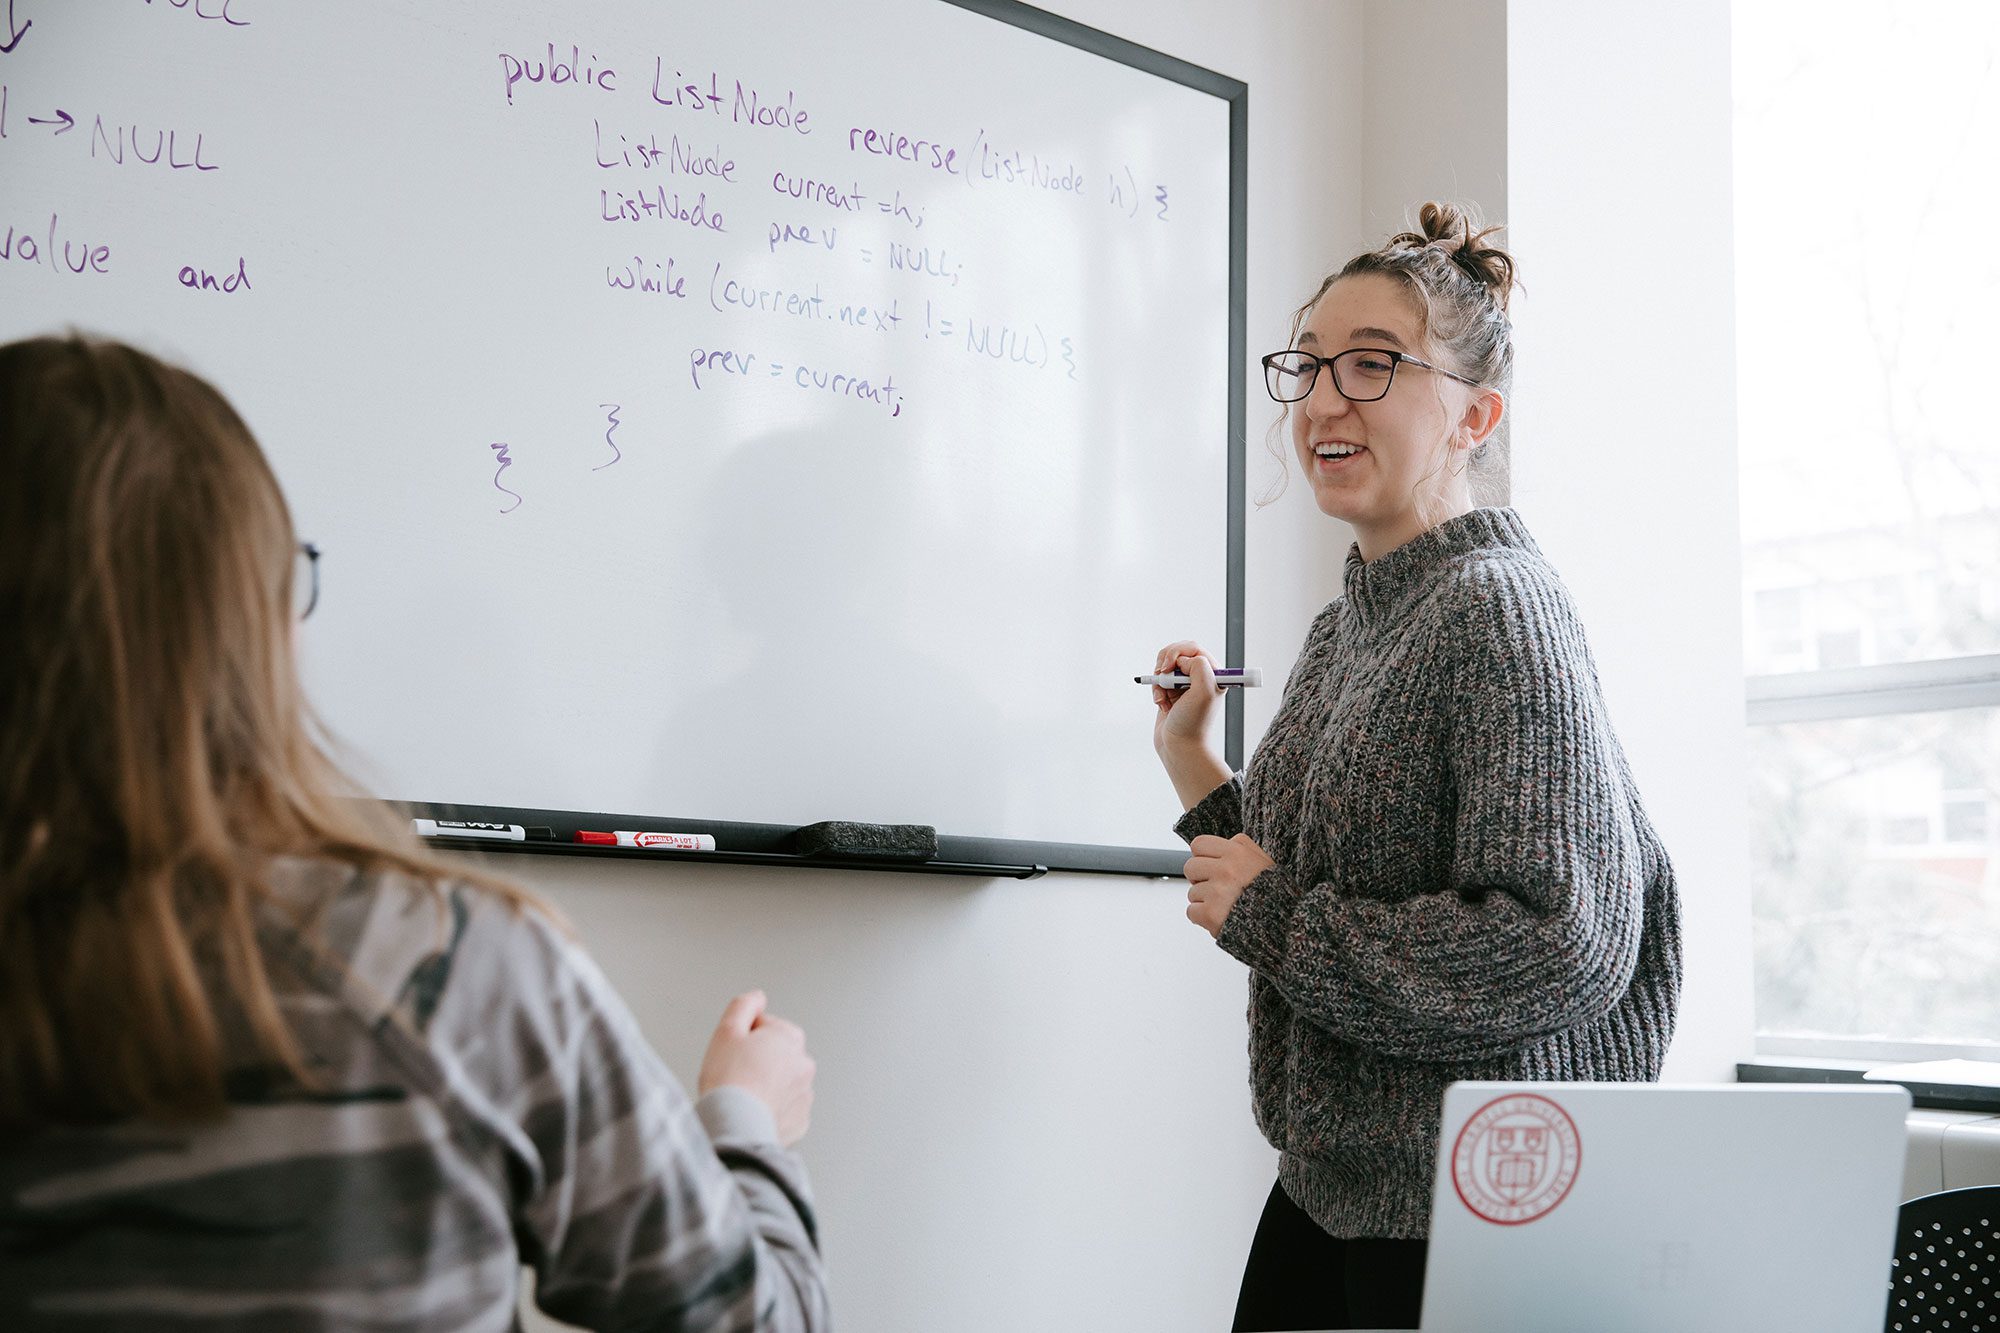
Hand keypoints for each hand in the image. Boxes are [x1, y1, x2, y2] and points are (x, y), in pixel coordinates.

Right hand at [697, 990, 816, 1146]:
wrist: (735, 1126)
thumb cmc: (729, 1080)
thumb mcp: (727, 1030)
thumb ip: (744, 1006)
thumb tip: (757, 998)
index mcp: (789, 1037)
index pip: (762, 1028)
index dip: (741, 1039)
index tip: (732, 1053)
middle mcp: (804, 1063)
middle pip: (774, 1055)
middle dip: (757, 1061)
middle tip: (735, 1075)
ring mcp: (805, 1093)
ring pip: (780, 1083)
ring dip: (766, 1086)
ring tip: (744, 1097)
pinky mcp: (800, 1120)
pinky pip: (783, 1110)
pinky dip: (770, 1110)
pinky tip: (753, 1113)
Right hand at [1150, 640, 1222, 759]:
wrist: (1179, 746)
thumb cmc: (1193, 722)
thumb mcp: (1204, 691)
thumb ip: (1199, 666)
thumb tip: (1183, 660)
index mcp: (1213, 674)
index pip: (1193, 648)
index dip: (1177, 654)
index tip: (1169, 669)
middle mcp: (1201, 677)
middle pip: (1177, 653)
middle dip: (1165, 664)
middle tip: (1162, 678)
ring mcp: (1185, 684)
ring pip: (1165, 666)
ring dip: (1159, 679)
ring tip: (1163, 696)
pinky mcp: (1172, 691)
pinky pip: (1158, 679)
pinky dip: (1155, 689)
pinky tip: (1161, 704)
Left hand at [1184, 833, 1275, 938]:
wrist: (1286, 926)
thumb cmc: (1275, 894)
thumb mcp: (1263, 860)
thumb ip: (1241, 846)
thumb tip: (1221, 843)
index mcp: (1237, 853)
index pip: (1199, 844)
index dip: (1203, 856)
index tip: (1211, 866)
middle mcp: (1225, 870)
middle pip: (1190, 867)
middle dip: (1200, 878)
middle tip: (1217, 888)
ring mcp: (1217, 893)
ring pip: (1192, 892)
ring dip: (1205, 900)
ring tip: (1226, 906)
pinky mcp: (1210, 915)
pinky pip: (1191, 912)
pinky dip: (1202, 918)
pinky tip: (1220, 918)